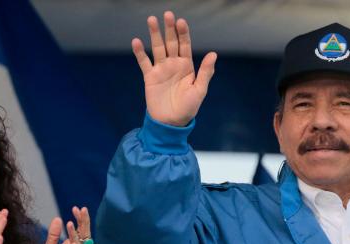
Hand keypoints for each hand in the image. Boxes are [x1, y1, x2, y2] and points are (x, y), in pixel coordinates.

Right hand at [132, 11, 216, 126]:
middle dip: (169, 28)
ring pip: (157, 48)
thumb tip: (213, 54)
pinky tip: (136, 41)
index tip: (181, 22)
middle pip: (171, 42)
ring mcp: (161, 69)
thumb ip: (205, 72)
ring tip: (151, 20)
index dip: (183, 33)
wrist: (171, 123)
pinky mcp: (149, 77)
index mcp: (187, 66)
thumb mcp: (200, 90)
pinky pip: (144, 62)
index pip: (185, 45)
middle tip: (167, 14)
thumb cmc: (188, 108)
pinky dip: (139, 52)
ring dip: (154, 34)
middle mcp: (174, 64)